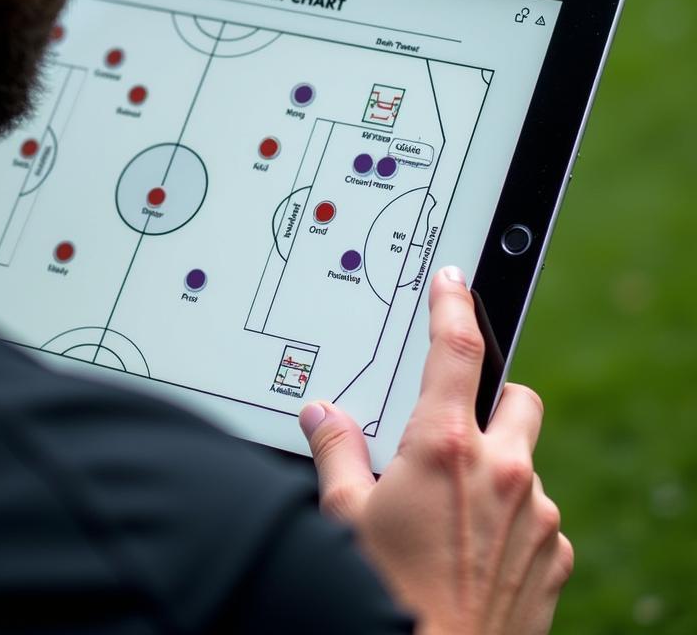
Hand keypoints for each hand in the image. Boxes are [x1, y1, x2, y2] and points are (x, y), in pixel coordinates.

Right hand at [299, 266, 572, 634]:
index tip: (453, 282)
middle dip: (493, 397)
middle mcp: (503, 471)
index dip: (454, 305)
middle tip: (455, 425)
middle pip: (518, 396)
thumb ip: (335, 453)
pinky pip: (539, 516)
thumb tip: (322, 416)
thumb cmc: (388, 595)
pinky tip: (474, 547)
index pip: (457, 348)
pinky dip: (512, 518)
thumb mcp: (344, 518)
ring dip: (497, 468)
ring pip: (527, 461)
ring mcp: (537, 514)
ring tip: (453, 507)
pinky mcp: (556, 554)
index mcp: (444, 447)